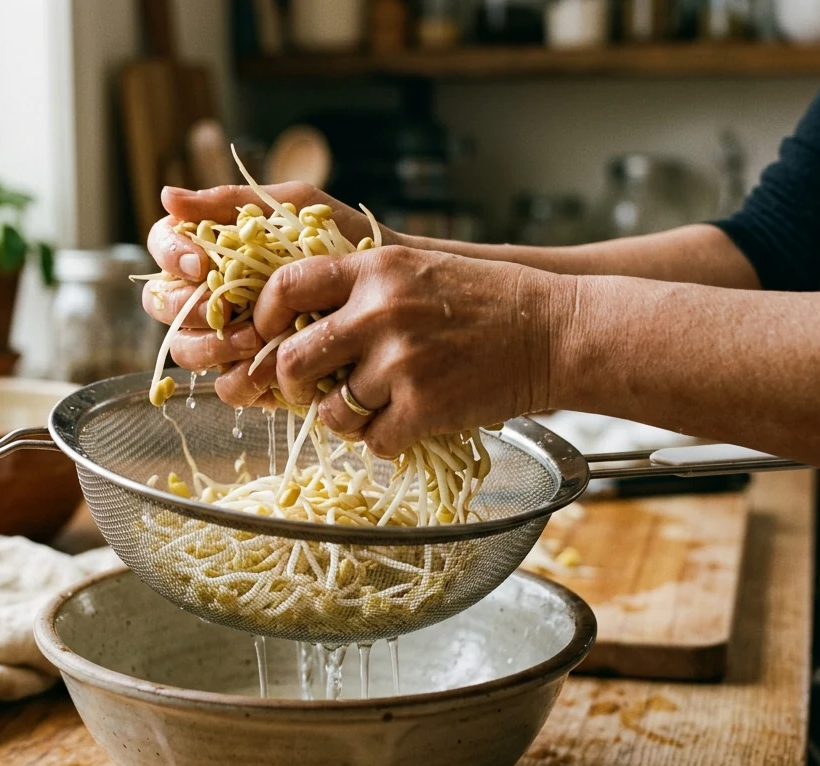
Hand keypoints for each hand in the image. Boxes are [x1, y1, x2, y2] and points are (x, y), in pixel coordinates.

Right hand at [141, 183, 409, 406]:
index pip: (162, 248)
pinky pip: (226, 387)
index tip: (202, 263)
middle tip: (227, 308)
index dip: (171, 255)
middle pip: (164, 306)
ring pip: (186, 351)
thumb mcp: (291, 207)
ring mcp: (228, 339)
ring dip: (213, 346)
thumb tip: (166, 195)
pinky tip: (269, 370)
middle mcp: (210, 295)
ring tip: (255, 339)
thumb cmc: (340, 237)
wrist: (390, 285)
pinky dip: (241, 380)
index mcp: (210, 251)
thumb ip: (231, 202)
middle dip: (191, 308)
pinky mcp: (254, 377)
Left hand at [249, 245, 569, 457]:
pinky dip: (386, 441)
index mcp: (376, 268)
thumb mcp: (418, 269)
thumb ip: (361, 287)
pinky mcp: (425, 406)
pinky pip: (375, 442)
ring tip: (373, 408)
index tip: (267, 339)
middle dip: (294, 385)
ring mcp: (402, 361)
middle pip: (293, 360)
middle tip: (312, 391)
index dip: (263, 319)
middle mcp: (381, 311)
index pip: (287, 286)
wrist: (556, 332)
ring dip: (344, 419)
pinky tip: (410, 422)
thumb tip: (297, 325)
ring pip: (332, 412)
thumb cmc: (487, 302)